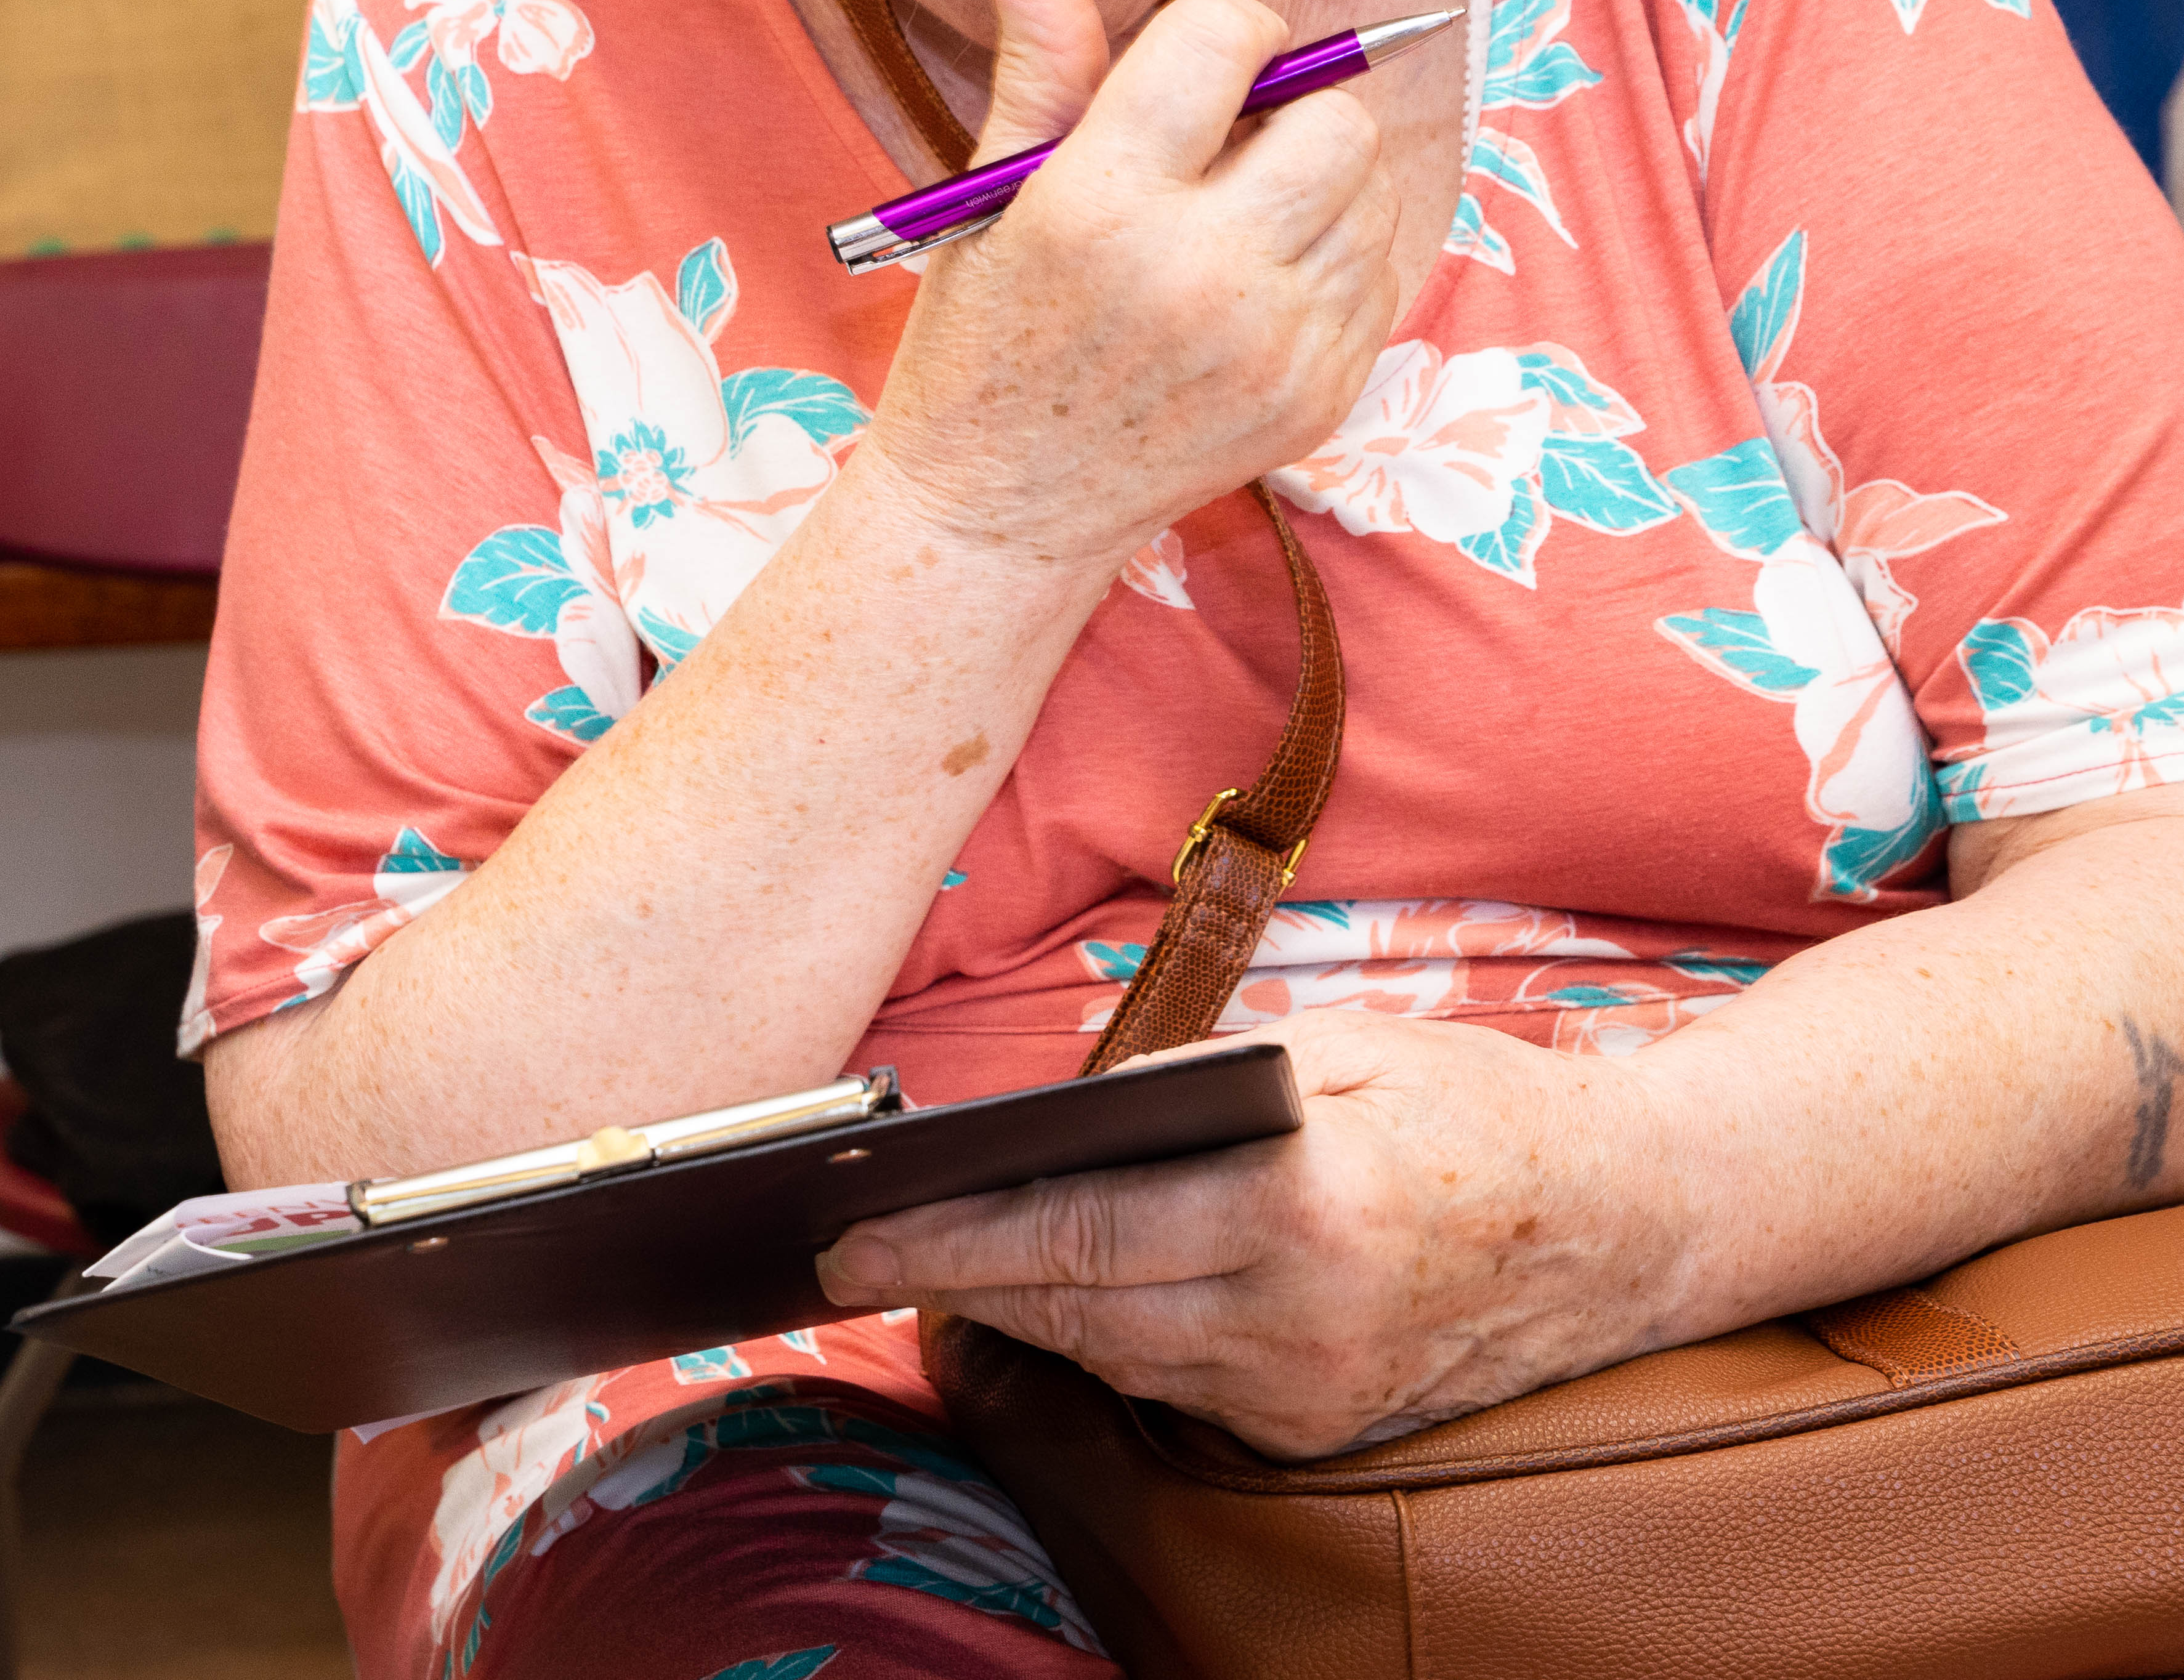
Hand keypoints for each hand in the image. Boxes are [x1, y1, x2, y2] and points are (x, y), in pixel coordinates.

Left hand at [811, 1012, 1684, 1457]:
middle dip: (950, 1277)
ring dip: (1015, 1311)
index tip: (850, 1227)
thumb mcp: (1335, 1048)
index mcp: (1301, 1206)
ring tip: (923, 1262)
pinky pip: (1172, 1385)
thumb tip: (1058, 1111)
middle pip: (1074, 1307)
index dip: (948, 1233)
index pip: (1076, 1230)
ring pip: (1111, 1355)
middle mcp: (1302, 1318)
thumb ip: (1193, 1084)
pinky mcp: (1319, 1429)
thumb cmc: (1476, 1109)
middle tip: (845, 1248)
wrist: (1632, 1221)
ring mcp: (1312, 1391)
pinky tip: (1046, 1297)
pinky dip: (1101, 1340)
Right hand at [856, 0, 1396, 574]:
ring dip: (1315, 185)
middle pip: (1333, 118)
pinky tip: (1253, 288)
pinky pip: (1380, 275)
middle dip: (1284, 112)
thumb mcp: (992, 190)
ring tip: (1232, 222)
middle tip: (1218, 152)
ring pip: (1370, 192)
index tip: (1185, 69)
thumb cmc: (983, 335)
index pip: (1227, 36)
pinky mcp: (1319, 393)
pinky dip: (1330, 262)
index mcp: (1103, 204)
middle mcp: (1201, 273)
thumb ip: (1038, 58)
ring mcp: (1274, 343)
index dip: (1214, 33)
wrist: (1001, 506)